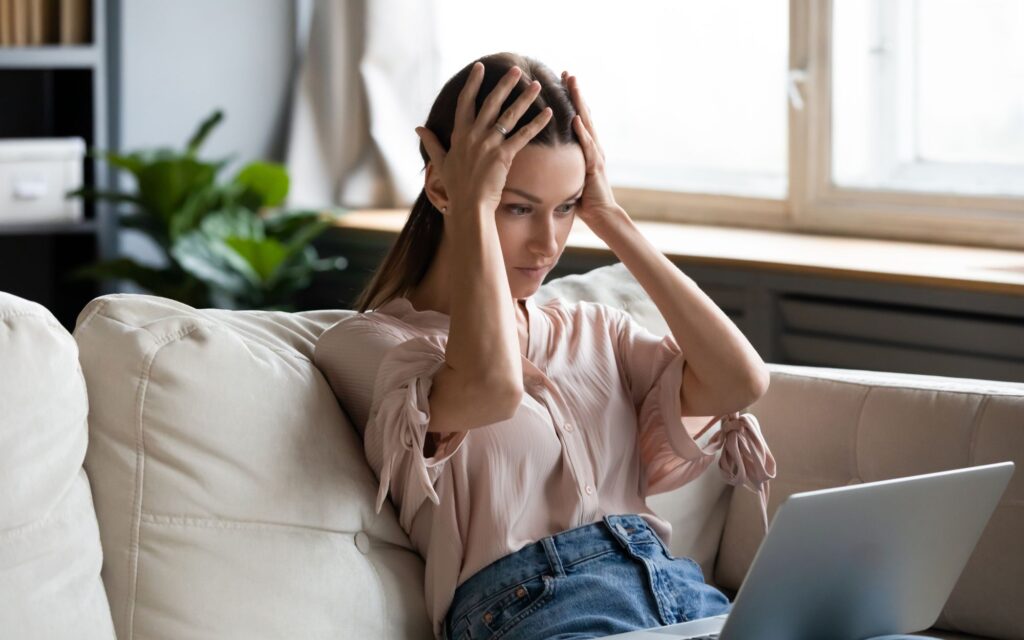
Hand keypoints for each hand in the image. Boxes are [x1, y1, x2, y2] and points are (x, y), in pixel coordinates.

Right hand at [416, 62, 552, 215]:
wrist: (469, 205)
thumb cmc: (455, 186)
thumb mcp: (440, 162)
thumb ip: (431, 142)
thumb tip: (418, 128)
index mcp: (460, 134)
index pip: (466, 101)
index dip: (473, 83)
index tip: (480, 67)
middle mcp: (474, 135)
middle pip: (491, 102)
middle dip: (505, 84)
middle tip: (517, 69)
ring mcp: (489, 144)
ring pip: (510, 115)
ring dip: (524, 99)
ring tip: (537, 85)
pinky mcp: (504, 155)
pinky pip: (523, 136)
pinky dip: (537, 124)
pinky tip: (548, 113)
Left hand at [562, 70, 623, 225]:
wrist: (602, 216)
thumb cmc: (584, 199)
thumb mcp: (569, 175)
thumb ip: (561, 162)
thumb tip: (543, 157)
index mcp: (586, 148)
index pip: (578, 118)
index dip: (571, 100)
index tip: (561, 81)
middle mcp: (593, 146)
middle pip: (584, 114)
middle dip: (576, 93)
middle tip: (567, 73)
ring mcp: (596, 154)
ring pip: (587, 123)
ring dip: (580, 104)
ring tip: (573, 86)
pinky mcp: (595, 166)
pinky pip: (588, 146)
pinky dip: (583, 132)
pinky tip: (577, 119)